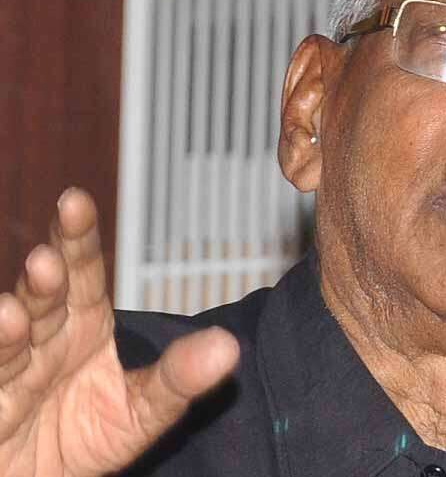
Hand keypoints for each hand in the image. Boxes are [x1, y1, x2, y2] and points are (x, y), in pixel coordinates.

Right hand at [0, 189, 239, 475]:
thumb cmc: (89, 437)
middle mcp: (42, 340)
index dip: (77, 238)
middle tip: (48, 260)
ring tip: (11, 313)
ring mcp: (11, 372)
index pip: (82, 274)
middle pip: (43, 300)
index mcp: (82, 326)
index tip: (74, 202)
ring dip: (8, 327)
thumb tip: (229, 347)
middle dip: (45, 277)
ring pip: (9, 343)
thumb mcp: (142, 411)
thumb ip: (180, 378)